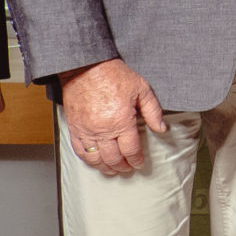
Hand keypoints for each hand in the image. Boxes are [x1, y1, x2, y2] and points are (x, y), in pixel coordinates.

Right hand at [60, 57, 166, 175]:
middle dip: (122, 166)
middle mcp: (102, 129)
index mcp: (121, 121)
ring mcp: (86, 130)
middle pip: (113, 158)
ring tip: (112, 169)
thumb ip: (153, 111)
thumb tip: (161, 128)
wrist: (86, 66)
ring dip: (105, 167)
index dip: (136, 160)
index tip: (139, 163)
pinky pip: (79, 150)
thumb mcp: (142, 89)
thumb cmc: (113, 75)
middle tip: (127, 169)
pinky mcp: (74, 127)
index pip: (131, 150)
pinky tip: (94, 161)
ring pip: (95, 158)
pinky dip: (87, 159)